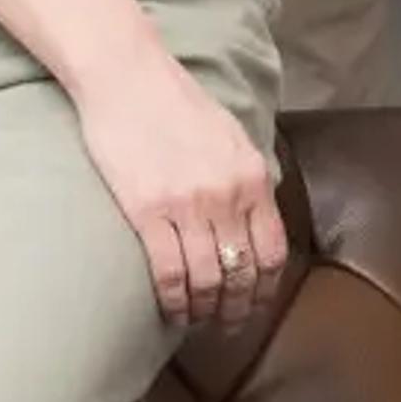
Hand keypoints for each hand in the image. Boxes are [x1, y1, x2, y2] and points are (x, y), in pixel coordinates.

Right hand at [67, 45, 286, 328]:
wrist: (127, 75)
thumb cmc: (175, 102)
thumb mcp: (231, 136)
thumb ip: (247, 178)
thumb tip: (256, 216)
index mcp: (253, 177)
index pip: (273, 251)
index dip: (266, 288)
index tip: (255, 304)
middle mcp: (228, 196)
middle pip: (243, 273)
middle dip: (238, 308)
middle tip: (227, 325)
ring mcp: (189, 206)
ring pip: (208, 281)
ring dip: (205, 311)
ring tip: (198, 320)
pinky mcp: (148, 211)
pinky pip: (169, 274)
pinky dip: (174, 301)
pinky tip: (172, 309)